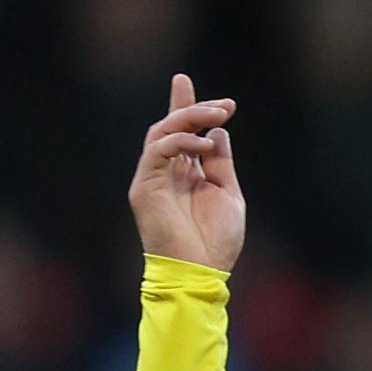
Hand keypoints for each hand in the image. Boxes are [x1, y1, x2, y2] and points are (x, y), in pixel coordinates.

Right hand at [128, 73, 246, 270]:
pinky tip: (205, 143)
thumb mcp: (227, 194)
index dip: (192, 110)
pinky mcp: (144, 186)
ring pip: (163, 132)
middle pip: (170, 127)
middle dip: (193, 107)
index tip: (220, 99)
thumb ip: (220, 163)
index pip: (184, 135)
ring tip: (218, 114)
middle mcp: (166, 173)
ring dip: (190, 117)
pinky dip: (182, 141)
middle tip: (223, 104)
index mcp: (185, 175)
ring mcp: (152, 178)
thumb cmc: (215, 242)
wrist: (200, 271)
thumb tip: (218, 132)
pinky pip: (158, 150)